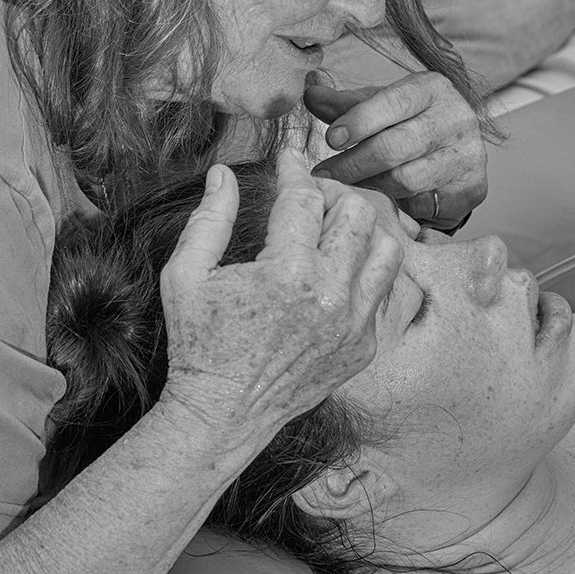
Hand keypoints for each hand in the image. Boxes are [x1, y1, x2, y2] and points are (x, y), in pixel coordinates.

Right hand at [156, 148, 402, 444]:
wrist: (223, 414)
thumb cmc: (197, 343)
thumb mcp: (186, 276)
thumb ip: (209, 219)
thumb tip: (222, 174)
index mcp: (287, 274)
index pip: (305, 198)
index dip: (295, 170)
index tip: (288, 159)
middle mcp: (331, 297)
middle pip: (358, 213)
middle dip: (333, 195)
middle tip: (309, 197)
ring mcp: (354, 324)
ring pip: (389, 249)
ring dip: (361, 231)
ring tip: (332, 230)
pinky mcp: (364, 346)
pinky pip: (387, 291)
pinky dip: (368, 271)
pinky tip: (338, 270)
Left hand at [303, 70, 489, 228]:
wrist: (455, 154)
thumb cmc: (408, 124)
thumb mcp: (378, 107)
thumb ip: (343, 104)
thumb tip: (310, 93)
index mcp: (433, 88)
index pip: (393, 102)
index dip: (359, 121)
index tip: (330, 140)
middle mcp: (457, 118)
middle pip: (396, 146)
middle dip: (353, 164)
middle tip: (323, 176)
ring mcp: (469, 154)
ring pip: (407, 179)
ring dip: (370, 186)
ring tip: (346, 188)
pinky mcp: (472, 187)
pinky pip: (423, 203)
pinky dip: (397, 205)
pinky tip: (380, 201)